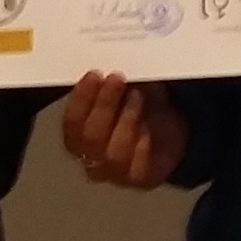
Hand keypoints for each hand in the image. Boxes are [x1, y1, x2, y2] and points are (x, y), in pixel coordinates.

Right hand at [61, 71, 185, 188]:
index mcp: (77, 135)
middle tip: (117, 79)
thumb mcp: (126, 90)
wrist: (169, 133)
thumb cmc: (138, 108)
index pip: (71, 121)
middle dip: (104, 105)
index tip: (94, 74)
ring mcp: (113, 173)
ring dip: (126, 119)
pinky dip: (144, 141)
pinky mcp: (139, 180)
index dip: (81, 99)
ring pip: (112, 153)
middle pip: (89, 138)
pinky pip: (138, 163)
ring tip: (137, 95)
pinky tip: (150, 122)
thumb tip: (113, 60)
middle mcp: (90, 157)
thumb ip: (114, 82)